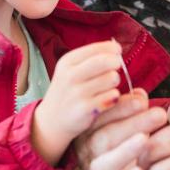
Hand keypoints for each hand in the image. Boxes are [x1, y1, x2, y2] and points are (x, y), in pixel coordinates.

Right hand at [32, 40, 124, 164]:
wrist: (52, 121)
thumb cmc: (68, 91)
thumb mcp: (71, 70)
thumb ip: (92, 58)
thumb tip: (117, 48)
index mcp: (68, 61)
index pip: (98, 48)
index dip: (113, 50)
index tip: (117, 53)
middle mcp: (70, 75)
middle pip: (107, 61)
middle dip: (116, 64)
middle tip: (114, 70)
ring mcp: (77, 93)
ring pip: (112, 78)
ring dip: (115, 82)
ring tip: (106, 87)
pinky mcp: (86, 109)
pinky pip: (113, 96)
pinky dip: (113, 97)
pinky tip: (105, 100)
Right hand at [74, 89, 167, 169]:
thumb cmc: (129, 141)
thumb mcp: (131, 121)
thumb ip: (135, 107)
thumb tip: (140, 94)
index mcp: (90, 129)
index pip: (100, 116)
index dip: (121, 107)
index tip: (143, 100)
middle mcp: (89, 151)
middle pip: (103, 137)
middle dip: (132, 124)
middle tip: (159, 114)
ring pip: (105, 164)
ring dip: (126, 151)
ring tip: (145, 139)